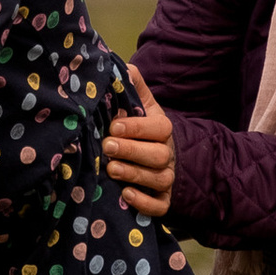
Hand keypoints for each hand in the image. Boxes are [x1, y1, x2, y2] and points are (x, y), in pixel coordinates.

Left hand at [102, 65, 175, 217]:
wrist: (153, 153)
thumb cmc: (138, 126)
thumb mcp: (138, 102)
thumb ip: (132, 85)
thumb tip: (123, 68)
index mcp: (162, 129)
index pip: (159, 127)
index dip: (138, 128)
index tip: (114, 126)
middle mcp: (167, 154)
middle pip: (159, 155)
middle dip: (132, 151)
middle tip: (107, 146)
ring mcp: (166, 178)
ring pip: (159, 179)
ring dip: (135, 175)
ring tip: (111, 169)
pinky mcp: (162, 200)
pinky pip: (160, 206)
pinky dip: (144, 203)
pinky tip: (125, 195)